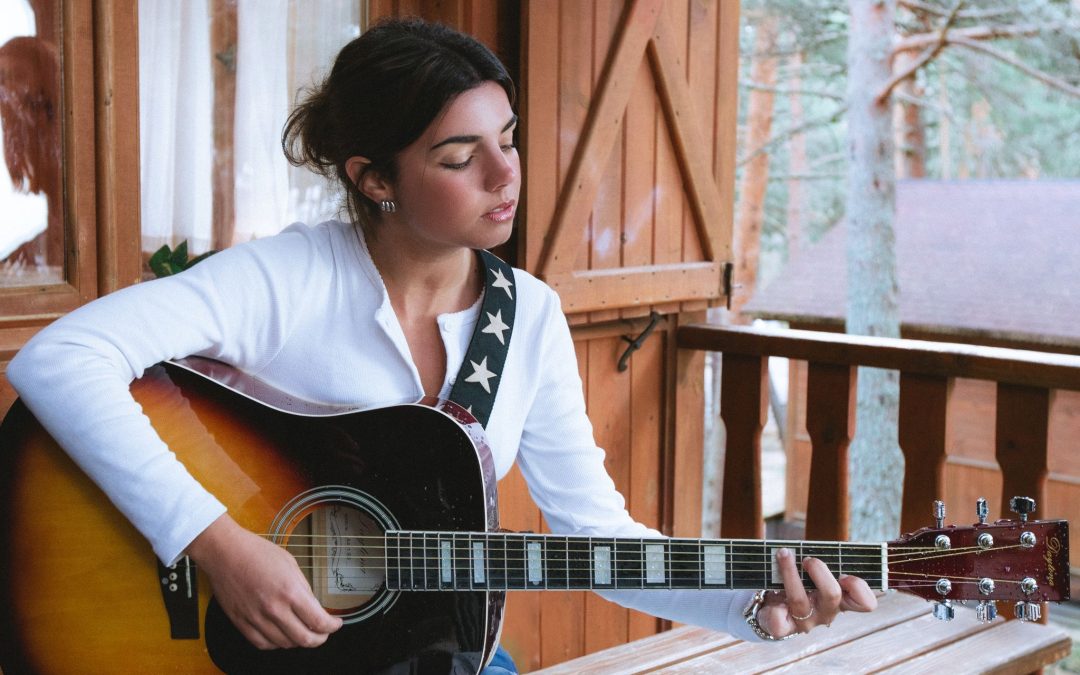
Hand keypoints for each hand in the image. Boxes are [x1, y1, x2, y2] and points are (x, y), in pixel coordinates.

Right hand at [186, 514, 343, 649]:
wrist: (225, 552)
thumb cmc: (257, 552)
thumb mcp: (291, 564)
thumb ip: (303, 589)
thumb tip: (313, 607)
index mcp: (290, 591)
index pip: (318, 621)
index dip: (332, 627)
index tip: (335, 624)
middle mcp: (274, 609)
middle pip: (304, 639)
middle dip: (320, 639)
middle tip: (323, 633)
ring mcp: (256, 618)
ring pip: (284, 644)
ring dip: (298, 641)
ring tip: (302, 632)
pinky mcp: (241, 622)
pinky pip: (262, 644)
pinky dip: (276, 644)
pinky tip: (281, 635)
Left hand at [755, 547, 876, 638]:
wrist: (773, 607)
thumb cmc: (800, 582)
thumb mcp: (815, 573)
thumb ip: (822, 562)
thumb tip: (818, 544)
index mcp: (841, 600)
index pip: (865, 603)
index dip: (859, 588)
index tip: (845, 575)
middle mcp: (826, 612)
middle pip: (832, 595)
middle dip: (820, 571)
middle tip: (808, 559)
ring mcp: (805, 622)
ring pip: (799, 599)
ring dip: (790, 571)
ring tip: (784, 554)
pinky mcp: (784, 627)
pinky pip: (778, 620)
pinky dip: (773, 605)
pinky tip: (770, 594)